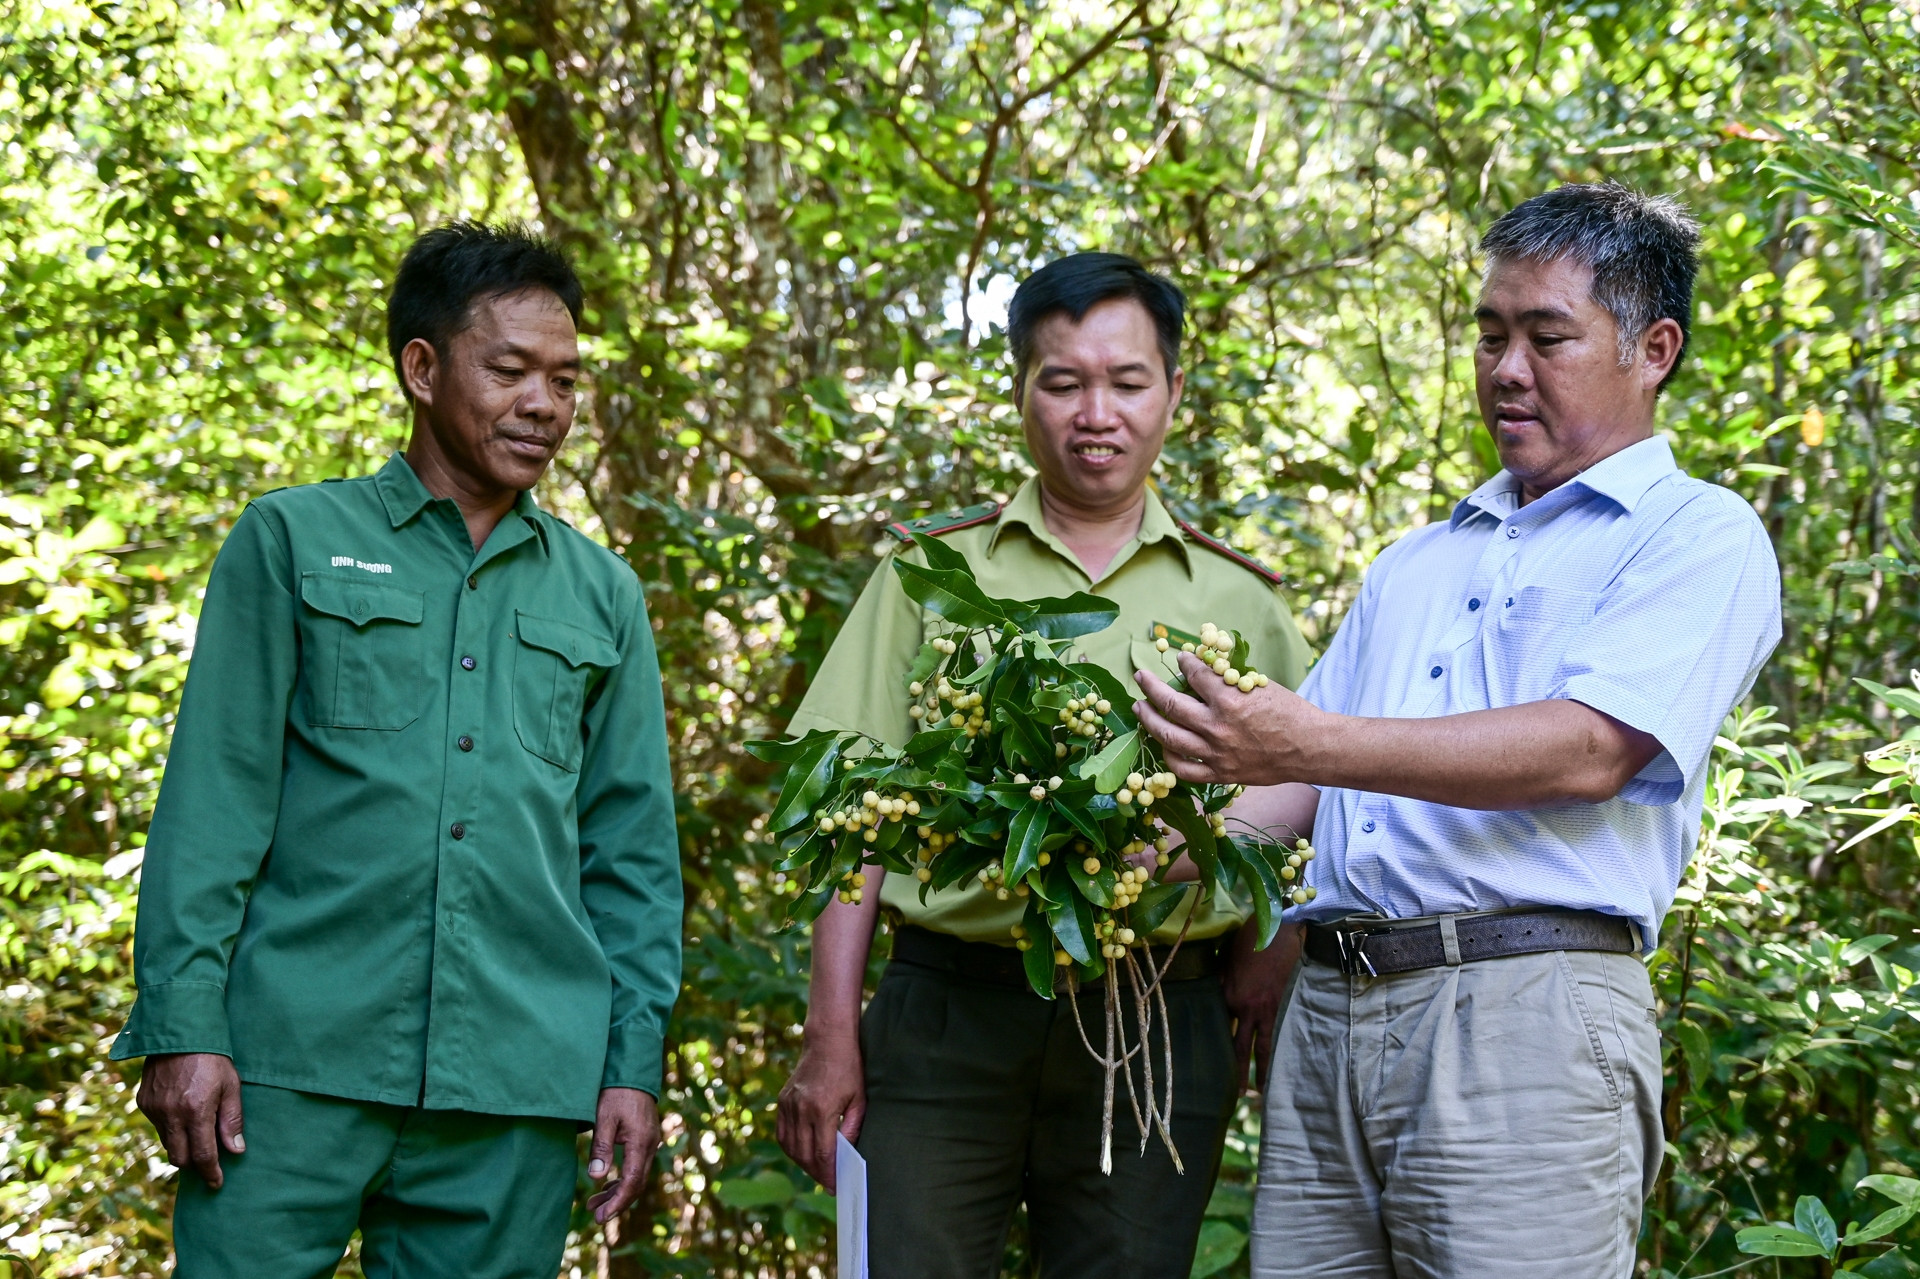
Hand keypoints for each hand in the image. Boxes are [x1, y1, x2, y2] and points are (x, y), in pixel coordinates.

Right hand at [136, 1052, 244, 1188]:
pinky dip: (171, 1129)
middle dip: (194, 1165)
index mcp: (195, 1111)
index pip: (202, 1156)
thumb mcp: (231, 1085)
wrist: (180, 1031)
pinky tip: (183, 1117)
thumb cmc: (213, 1057)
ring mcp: (153, 1109)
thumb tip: (235, 1150)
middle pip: (179, 1157)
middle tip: (209, 1164)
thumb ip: (232, 1120)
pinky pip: (157, 1126)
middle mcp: (170, 1114)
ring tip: (198, 1138)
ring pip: (167, 1143)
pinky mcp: (143, 1102)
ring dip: (182, 1146)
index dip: (210, 1173)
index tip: (217, 1184)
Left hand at [587, 1087, 660, 1223]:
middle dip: (617, 1203)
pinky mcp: (646, 1139)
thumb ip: (601, 1147)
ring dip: (618, 1193)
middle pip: (637, 1184)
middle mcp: (650, 1145)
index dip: (618, 1203)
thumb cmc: (616, 1092)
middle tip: (596, 1217)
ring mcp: (650, 1143)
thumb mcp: (604, 1117)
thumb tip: (596, 1177)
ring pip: (637, 1177)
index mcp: (641, 1142)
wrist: (633, 1071)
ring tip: (594, 1204)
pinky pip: (637, 1167)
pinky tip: (607, 1185)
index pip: (632, 1182)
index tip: (602, 1217)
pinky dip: (622, 1180)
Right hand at [776, 1032, 864, 1190]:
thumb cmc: (849, 1068)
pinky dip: (791, 1148)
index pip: (823, 1153)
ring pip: (790, 1147)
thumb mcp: (859, 1099)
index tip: (836, 1187)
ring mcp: (788, 1105)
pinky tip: (802, 1154)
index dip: (829, 1174)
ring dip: (803, 1164)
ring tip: (817, 1172)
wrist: (827, 1040)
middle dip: (817, 1174)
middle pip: (804, 1154)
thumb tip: (846, 1155)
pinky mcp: (783, 1100)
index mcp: (821, 1110)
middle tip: (828, 1184)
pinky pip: (783, 1133)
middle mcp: (801, 1109)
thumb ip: (852, 1128)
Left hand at [1134, 653, 1326, 786]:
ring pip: (1169, 737)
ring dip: (1149, 720)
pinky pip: (1183, 769)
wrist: (1311, 749)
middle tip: (1141, 677)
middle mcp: (1217, 727)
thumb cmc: (1291, 713)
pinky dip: (1168, 757)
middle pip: (1171, 705)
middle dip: (1151, 687)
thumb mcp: (1260, 685)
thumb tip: (1202, 666)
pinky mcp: (1220, 774)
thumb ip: (1228, 679)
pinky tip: (1163, 744)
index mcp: (1229, 700)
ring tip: (1140, 708)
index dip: (1184, 663)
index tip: (1179, 658)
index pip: (1194, 675)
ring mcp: (1216, 753)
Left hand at [1222, 921, 1303, 1093]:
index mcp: (1225, 992)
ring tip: (1252, 1092)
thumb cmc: (1250, 938)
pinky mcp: (1281, 1007)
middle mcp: (1242, 1006)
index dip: (1210, 1041)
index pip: (1215, 1022)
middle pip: (1234, 1044)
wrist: (1282, 929)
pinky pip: (1275, 1036)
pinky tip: (1275, 1069)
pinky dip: (1273, 1054)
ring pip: (1256, 1046)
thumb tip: (1213, 993)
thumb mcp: (1226, 958)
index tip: (1202, 1060)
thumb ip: (1220, 980)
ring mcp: (1263, 1009)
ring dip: (1254, 1070)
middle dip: (1232, 1069)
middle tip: (1229, 1093)